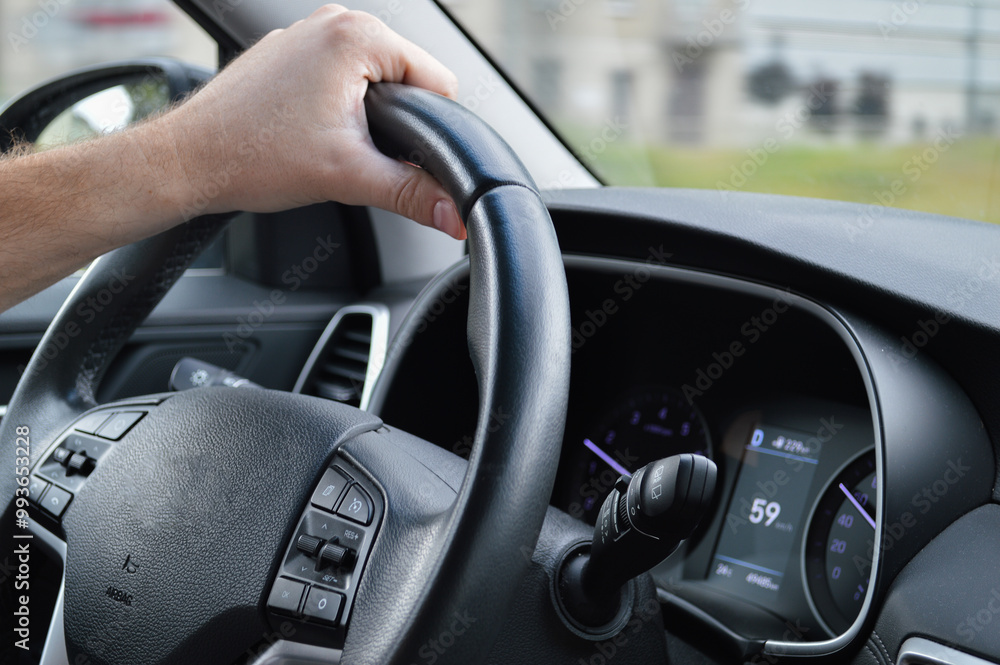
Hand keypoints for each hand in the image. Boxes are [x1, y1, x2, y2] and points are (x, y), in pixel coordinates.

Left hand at [162, 5, 465, 238]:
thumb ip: (413, 195)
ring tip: (328, 141)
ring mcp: (307, 32)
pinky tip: (308, 131)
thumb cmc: (251, 157)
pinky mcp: (290, 51)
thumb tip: (456, 216)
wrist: (189, 160)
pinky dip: (337, 104)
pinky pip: (339, 75)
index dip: (430, 126)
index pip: (438, 81)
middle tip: (353, 150)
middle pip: (406, 79)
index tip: (398, 153)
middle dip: (395, 121)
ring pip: (373, 79)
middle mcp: (333, 21)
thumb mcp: (349, 177)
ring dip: (366, 115)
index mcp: (357, 36)